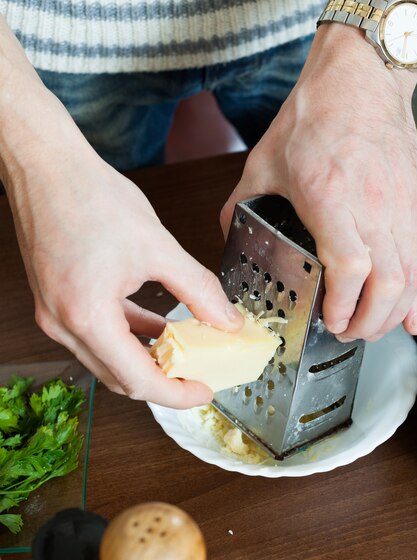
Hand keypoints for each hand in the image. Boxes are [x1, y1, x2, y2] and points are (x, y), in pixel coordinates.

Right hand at [1, 73, 242, 408]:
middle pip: (119, 377)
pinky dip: (129, 336)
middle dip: (163, 381)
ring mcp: (54, 314)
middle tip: (198, 373)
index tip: (204, 390)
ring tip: (184, 351)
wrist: (48, 166)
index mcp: (86, 316)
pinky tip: (157, 325)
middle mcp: (63, 324)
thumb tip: (225, 319)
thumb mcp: (158, 247)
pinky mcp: (56, 300)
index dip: (176, 394)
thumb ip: (198, 289)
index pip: (138, 379)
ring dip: (146, 359)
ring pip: (107, 358)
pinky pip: (97, 333)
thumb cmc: (91, 197)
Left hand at [221, 22, 416, 341]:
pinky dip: (416, 295)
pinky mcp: (412, 206)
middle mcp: (372, 207)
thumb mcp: (264, 161)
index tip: (329, 321)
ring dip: (391, 314)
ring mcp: (398, 208)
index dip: (343, 305)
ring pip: (409, 277)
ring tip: (371, 329)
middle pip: (387, 283)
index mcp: (330, 197)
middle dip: (368, 322)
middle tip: (346, 334)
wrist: (363, 78)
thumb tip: (229, 235)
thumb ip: (239, 205)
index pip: (350, 267)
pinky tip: (411, 317)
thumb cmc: (316, 114)